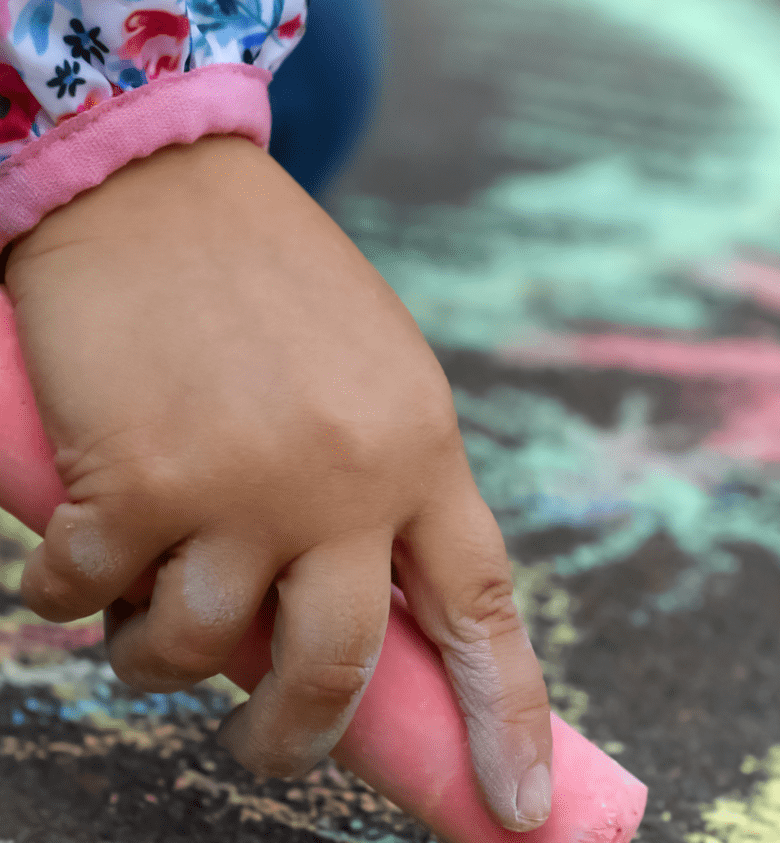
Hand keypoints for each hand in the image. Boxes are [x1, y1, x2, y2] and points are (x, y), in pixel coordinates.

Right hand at [5, 136, 552, 831]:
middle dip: (294, 734)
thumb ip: (380, 489)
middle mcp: (347, 475)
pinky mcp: (139, 480)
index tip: (517, 807)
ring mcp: (243, 481)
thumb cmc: (274, 287)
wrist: (171, 186)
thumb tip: (351, 613)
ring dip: (161, 652)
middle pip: (335, 667)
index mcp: (423, 447)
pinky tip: (81, 547)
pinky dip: (75, 591)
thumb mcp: (370, 378)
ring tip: (150, 608)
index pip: (480, 607)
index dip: (505, 715)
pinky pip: (93, 596)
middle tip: (267, 742)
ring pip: (199, 646)